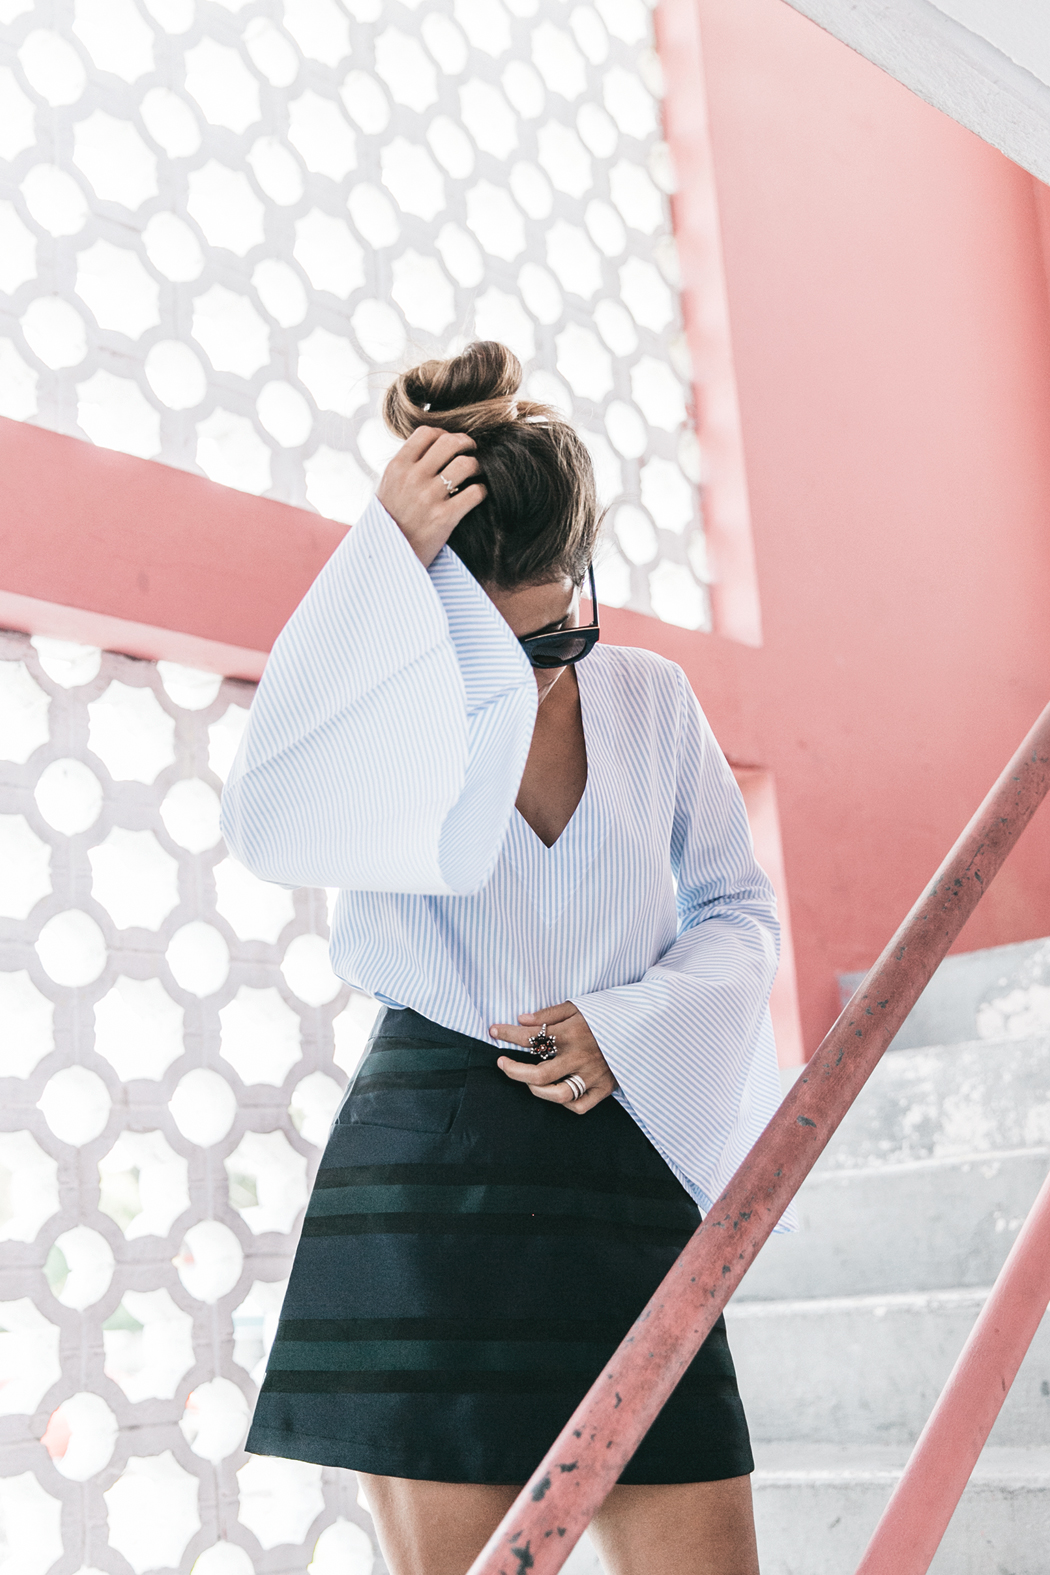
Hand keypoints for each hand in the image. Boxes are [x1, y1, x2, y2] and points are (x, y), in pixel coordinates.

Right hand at [376, 425, 486, 567]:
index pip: (426, 433)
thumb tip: (429, 447)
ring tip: (476, 472)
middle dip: (466, 443)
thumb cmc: (389, 522)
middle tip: (471, 450)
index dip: (443, 433)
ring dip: (476, 466)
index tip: (449, 443)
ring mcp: (429, 497)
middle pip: (449, 442)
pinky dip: (481, 491)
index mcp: (397, 467)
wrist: (388, 558)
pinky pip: (475, 492)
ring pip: (466, 464)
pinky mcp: (445, 517)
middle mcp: (413, 478)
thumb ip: (406, 466)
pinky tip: (477, 495)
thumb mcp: (387, 487)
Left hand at [490, 1001, 617, 1114]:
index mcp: (572, 1033)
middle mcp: (580, 1057)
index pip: (531, 1037)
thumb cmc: (609, 1013)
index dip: (507, 1034)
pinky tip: (556, 1091)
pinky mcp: (605, 1088)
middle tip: (502, 1063)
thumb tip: (522, 1019)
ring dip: (536, 1090)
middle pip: (538, 1074)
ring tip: (528, 1081)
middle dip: (513, 1070)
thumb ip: (550, 1013)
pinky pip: (579, 1105)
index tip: (494, 1031)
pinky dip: (564, 1102)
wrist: (644, 1025)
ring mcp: (593, 1075)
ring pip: (557, 1094)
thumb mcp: (580, 1005)